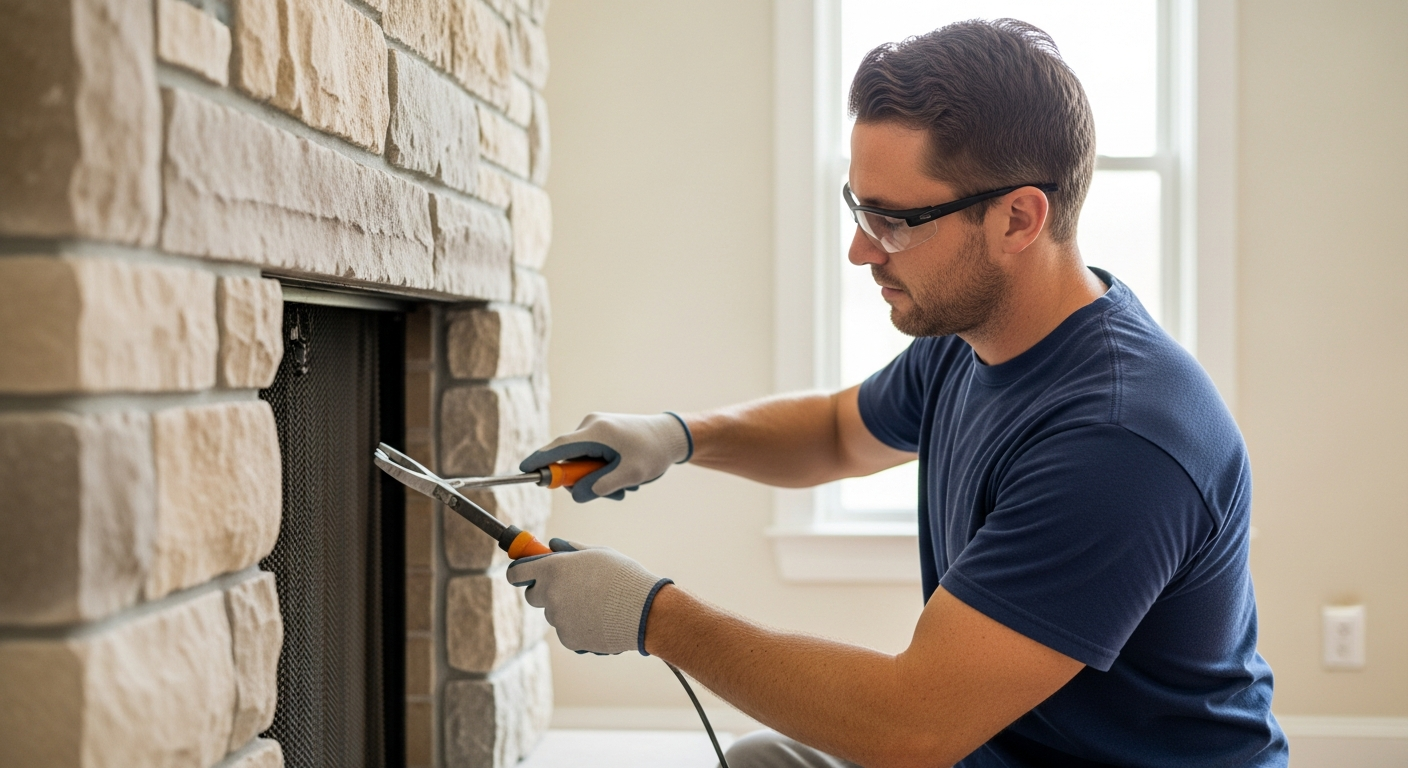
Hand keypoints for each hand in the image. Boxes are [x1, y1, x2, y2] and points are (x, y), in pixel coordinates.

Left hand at [506, 539, 672, 654]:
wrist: (645, 611)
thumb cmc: (624, 576)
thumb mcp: (598, 553)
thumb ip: (569, 550)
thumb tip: (551, 545)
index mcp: (553, 568)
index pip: (516, 572)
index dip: (519, 572)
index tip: (525, 573)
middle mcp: (550, 594)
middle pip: (532, 595)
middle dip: (545, 591)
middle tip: (570, 587)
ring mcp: (558, 619)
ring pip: (554, 613)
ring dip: (567, 609)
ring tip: (597, 604)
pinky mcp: (568, 639)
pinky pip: (567, 630)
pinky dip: (578, 626)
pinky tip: (600, 619)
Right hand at [520, 412, 692, 501]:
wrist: (672, 436)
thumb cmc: (653, 453)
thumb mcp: (628, 475)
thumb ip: (600, 487)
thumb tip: (575, 494)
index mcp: (595, 432)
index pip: (558, 447)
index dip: (539, 460)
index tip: (523, 471)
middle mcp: (591, 425)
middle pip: (570, 460)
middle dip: (586, 481)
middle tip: (613, 493)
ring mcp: (597, 427)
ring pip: (583, 462)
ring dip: (600, 479)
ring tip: (626, 484)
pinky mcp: (602, 432)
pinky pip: (592, 457)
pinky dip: (604, 470)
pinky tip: (626, 475)